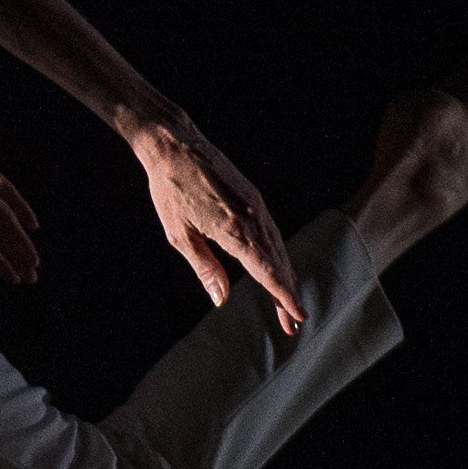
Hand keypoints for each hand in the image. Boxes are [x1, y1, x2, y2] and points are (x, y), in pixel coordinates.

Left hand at [134, 120, 305, 333]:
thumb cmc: (170, 190)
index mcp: (233, 230)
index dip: (283, 295)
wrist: (174, 145)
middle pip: (277, 263)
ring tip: (287, 302)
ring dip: (285, 276)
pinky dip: (278, 253)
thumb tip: (221, 299)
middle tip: (292, 323)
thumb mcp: (180, 235)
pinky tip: (278, 266)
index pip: (267, 270)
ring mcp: (256, 205)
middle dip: (286, 294)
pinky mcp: (253, 197)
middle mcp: (251, 217)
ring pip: (278, 247)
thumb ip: (205, 267)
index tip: (297, 316)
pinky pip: (272, 231)